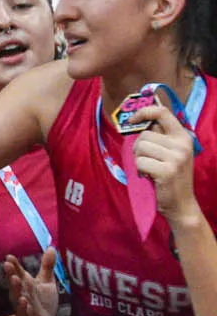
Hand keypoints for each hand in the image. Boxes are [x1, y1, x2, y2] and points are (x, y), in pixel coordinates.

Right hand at [4, 250, 59, 315]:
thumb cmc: (42, 302)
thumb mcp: (46, 282)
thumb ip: (47, 266)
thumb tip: (51, 247)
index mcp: (25, 284)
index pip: (18, 272)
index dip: (14, 265)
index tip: (9, 257)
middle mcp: (22, 294)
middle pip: (15, 283)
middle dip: (11, 274)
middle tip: (7, 264)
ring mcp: (23, 306)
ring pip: (17, 296)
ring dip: (15, 288)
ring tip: (14, 279)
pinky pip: (23, 313)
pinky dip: (22, 307)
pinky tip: (23, 301)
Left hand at [133, 103, 201, 229]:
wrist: (181, 203)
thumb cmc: (170, 177)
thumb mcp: (170, 153)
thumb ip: (159, 137)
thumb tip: (137, 122)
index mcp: (183, 136)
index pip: (162, 112)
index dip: (143, 112)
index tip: (131, 120)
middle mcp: (182, 144)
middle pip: (144, 134)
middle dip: (138, 148)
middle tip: (147, 161)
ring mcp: (176, 157)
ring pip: (140, 147)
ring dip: (138, 159)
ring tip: (149, 169)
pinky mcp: (167, 170)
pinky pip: (140, 162)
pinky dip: (139, 170)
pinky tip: (149, 176)